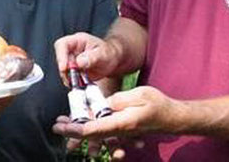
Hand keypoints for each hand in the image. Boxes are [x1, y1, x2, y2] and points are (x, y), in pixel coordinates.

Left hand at [53, 87, 180, 158]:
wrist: (173, 117)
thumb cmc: (158, 104)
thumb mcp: (139, 95)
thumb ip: (119, 100)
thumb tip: (103, 104)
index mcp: (121, 123)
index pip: (93, 130)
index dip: (75, 129)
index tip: (61, 126)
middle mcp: (119, 130)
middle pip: (91, 133)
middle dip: (72, 130)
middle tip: (56, 124)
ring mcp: (120, 132)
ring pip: (96, 133)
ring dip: (79, 128)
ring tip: (64, 121)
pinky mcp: (122, 129)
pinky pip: (104, 131)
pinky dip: (91, 126)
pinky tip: (82, 120)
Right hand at [54, 32, 117, 85]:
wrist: (113, 61)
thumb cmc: (108, 52)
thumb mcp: (103, 53)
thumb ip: (92, 57)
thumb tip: (79, 62)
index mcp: (77, 40)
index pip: (62, 44)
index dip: (60, 56)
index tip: (64, 68)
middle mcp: (72, 50)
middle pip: (61, 60)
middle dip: (65, 71)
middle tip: (75, 78)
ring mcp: (72, 61)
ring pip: (63, 71)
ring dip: (70, 78)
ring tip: (82, 81)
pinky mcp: (74, 71)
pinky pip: (69, 78)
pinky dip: (74, 83)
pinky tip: (82, 83)